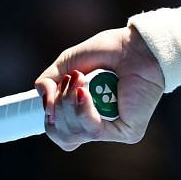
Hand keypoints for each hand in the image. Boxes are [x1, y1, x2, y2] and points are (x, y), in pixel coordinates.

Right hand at [35, 25, 164, 150]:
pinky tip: (84, 93)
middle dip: (58, 106)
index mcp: (85, 115)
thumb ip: (48, 83)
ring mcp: (113, 130)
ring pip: (74, 133)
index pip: (59, 134)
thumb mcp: (67, 64)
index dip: (50, 119)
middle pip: (63, 135)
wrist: (136, 44)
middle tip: (70, 80)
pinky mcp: (128, 131)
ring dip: (69, 103)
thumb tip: (45, 108)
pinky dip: (84, 110)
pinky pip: (94, 130)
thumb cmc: (107, 52)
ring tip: (79, 80)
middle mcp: (99, 126)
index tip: (51, 96)